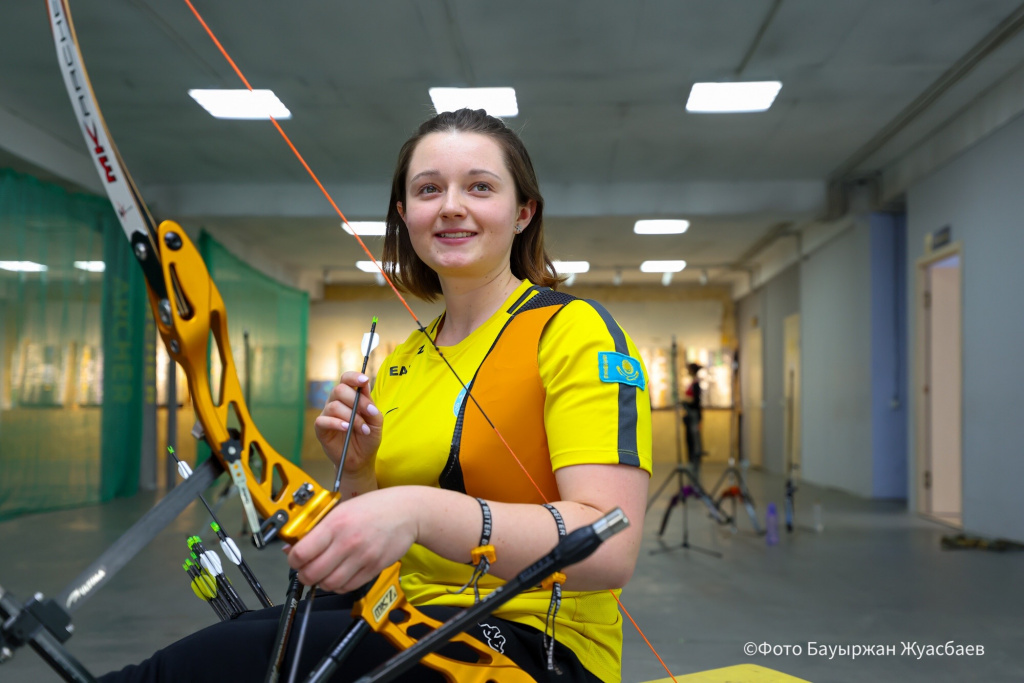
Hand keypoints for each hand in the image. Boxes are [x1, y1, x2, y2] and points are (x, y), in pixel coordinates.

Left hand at [284, 487, 418, 592]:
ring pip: (329, 584)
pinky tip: (339, 575)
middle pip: (312, 573)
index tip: (295, 559)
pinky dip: (339, 586)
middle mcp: (347, 542)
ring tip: (323, 573)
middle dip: (304, 575)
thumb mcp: (341, 509)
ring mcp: (361, 557)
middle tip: (306, 570)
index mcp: (335, 523)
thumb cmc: (374, 507)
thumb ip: (317, 528)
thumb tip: (293, 547)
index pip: (302, 553)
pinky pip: (347, 587)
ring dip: (321, 582)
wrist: (407, 512)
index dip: (293, 560)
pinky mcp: (373, 568)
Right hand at [314, 372, 382, 476]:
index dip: (353, 377)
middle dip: (356, 400)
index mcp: (349, 396)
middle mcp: (336, 402)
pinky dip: (336, 423)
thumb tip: (364, 387)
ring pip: (334, 406)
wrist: (361, 458)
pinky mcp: (320, 428)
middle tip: (369, 412)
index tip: (364, 380)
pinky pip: (323, 420)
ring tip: (363, 429)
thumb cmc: (368, 436)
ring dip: (352, 417)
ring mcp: (327, 414)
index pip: (346, 379)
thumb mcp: (376, 421)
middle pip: (339, 389)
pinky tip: (346, 428)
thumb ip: (371, 405)